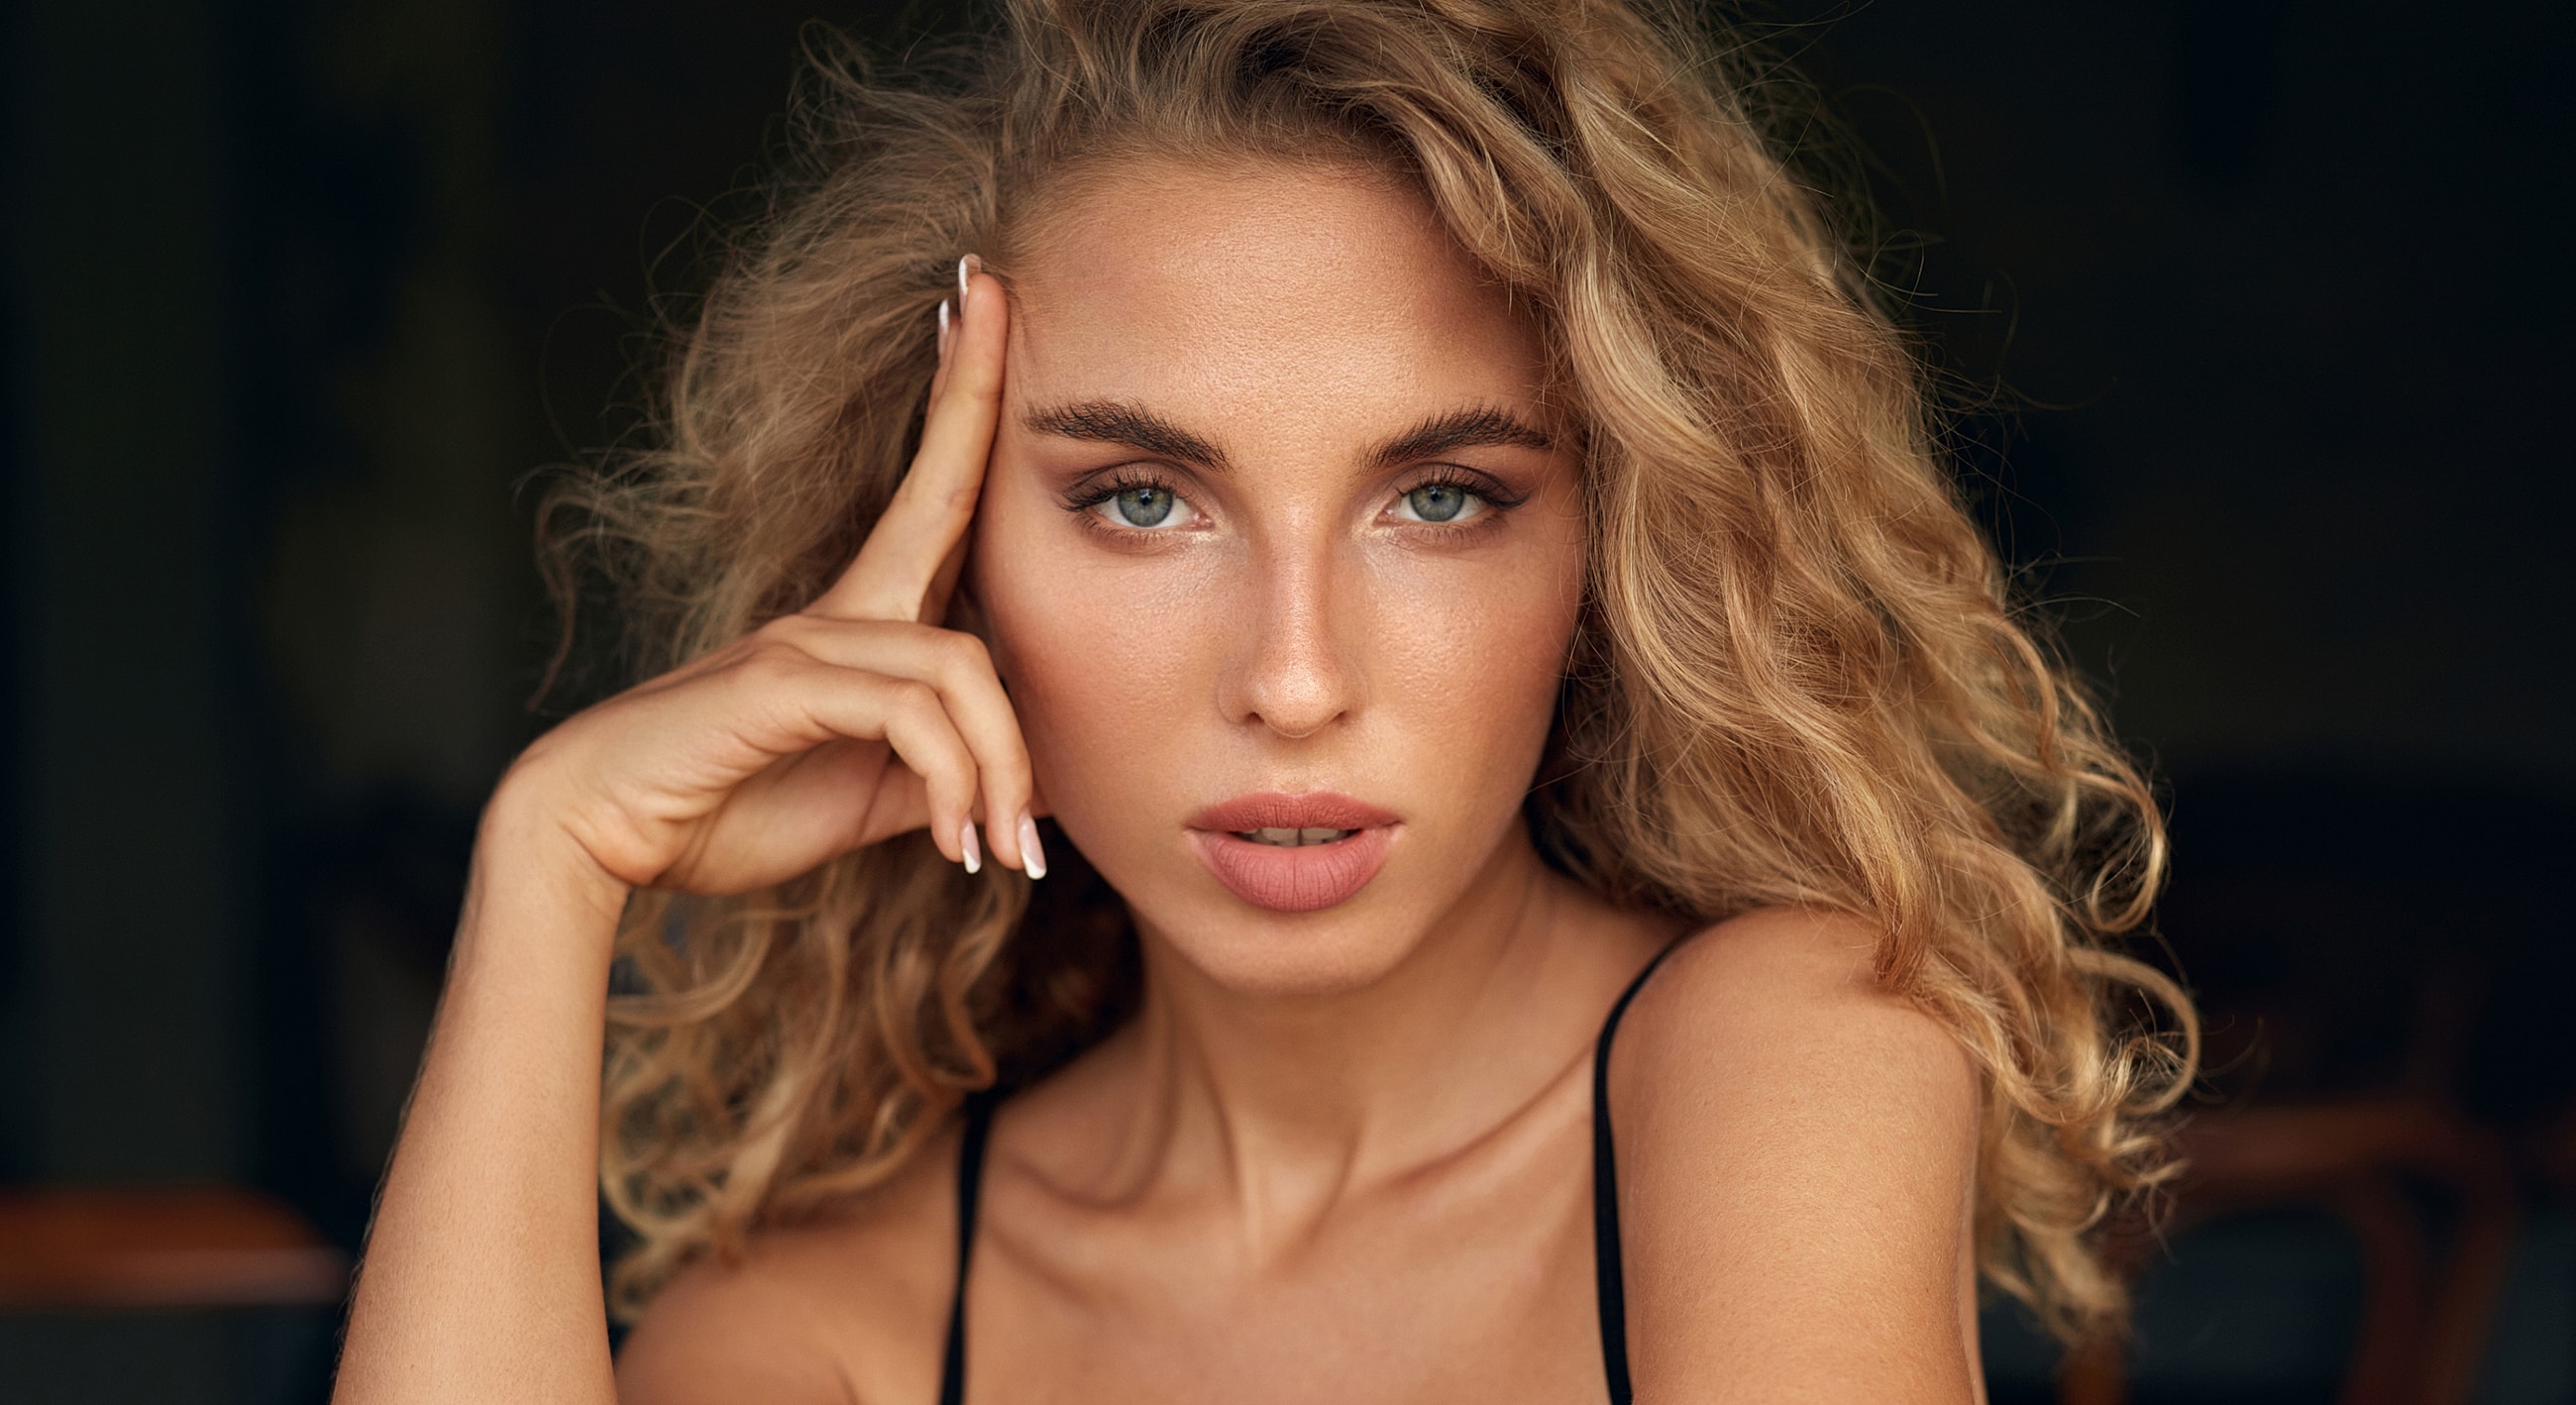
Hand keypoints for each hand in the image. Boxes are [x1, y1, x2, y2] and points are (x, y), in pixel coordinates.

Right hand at [499, 257, 1039, 896]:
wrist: (601, 839)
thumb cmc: (725, 809)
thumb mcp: (861, 798)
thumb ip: (935, 774)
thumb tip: (1029, 787)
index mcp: (854, 624)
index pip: (930, 489)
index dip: (960, 392)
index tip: (979, 296)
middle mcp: (832, 610)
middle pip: (946, 503)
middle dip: (975, 391)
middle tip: (997, 286)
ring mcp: (804, 637)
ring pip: (961, 666)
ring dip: (999, 768)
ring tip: (1003, 851)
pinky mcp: (781, 680)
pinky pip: (912, 713)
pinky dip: (952, 784)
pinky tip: (955, 844)